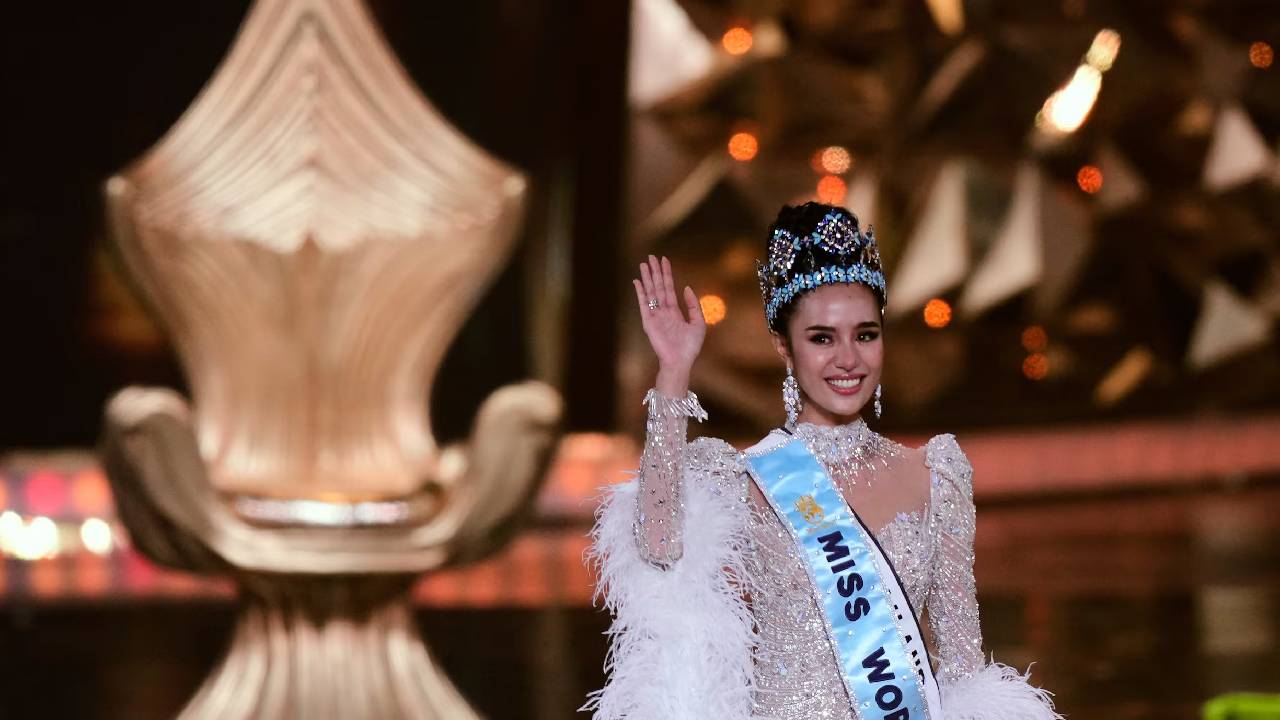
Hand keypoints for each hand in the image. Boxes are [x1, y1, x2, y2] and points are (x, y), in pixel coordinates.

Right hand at [633, 255, 705, 392]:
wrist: (680, 362)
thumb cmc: (690, 347)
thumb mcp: (698, 323)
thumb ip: (694, 305)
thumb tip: (686, 288)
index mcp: (674, 311)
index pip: (669, 288)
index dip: (667, 274)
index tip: (664, 260)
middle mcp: (663, 312)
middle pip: (658, 286)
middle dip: (655, 271)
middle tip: (651, 257)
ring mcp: (655, 316)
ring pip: (651, 292)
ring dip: (647, 278)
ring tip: (643, 264)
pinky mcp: (648, 322)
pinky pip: (643, 304)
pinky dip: (640, 292)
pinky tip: (637, 281)